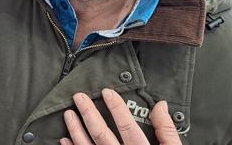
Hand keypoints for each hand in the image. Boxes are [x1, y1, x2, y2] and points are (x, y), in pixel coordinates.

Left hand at [59, 88, 180, 144]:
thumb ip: (166, 131)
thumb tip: (161, 105)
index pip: (127, 127)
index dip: (116, 107)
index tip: (106, 91)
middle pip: (102, 135)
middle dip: (88, 114)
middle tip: (78, 97)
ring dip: (76, 130)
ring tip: (68, 114)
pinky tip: (65, 139)